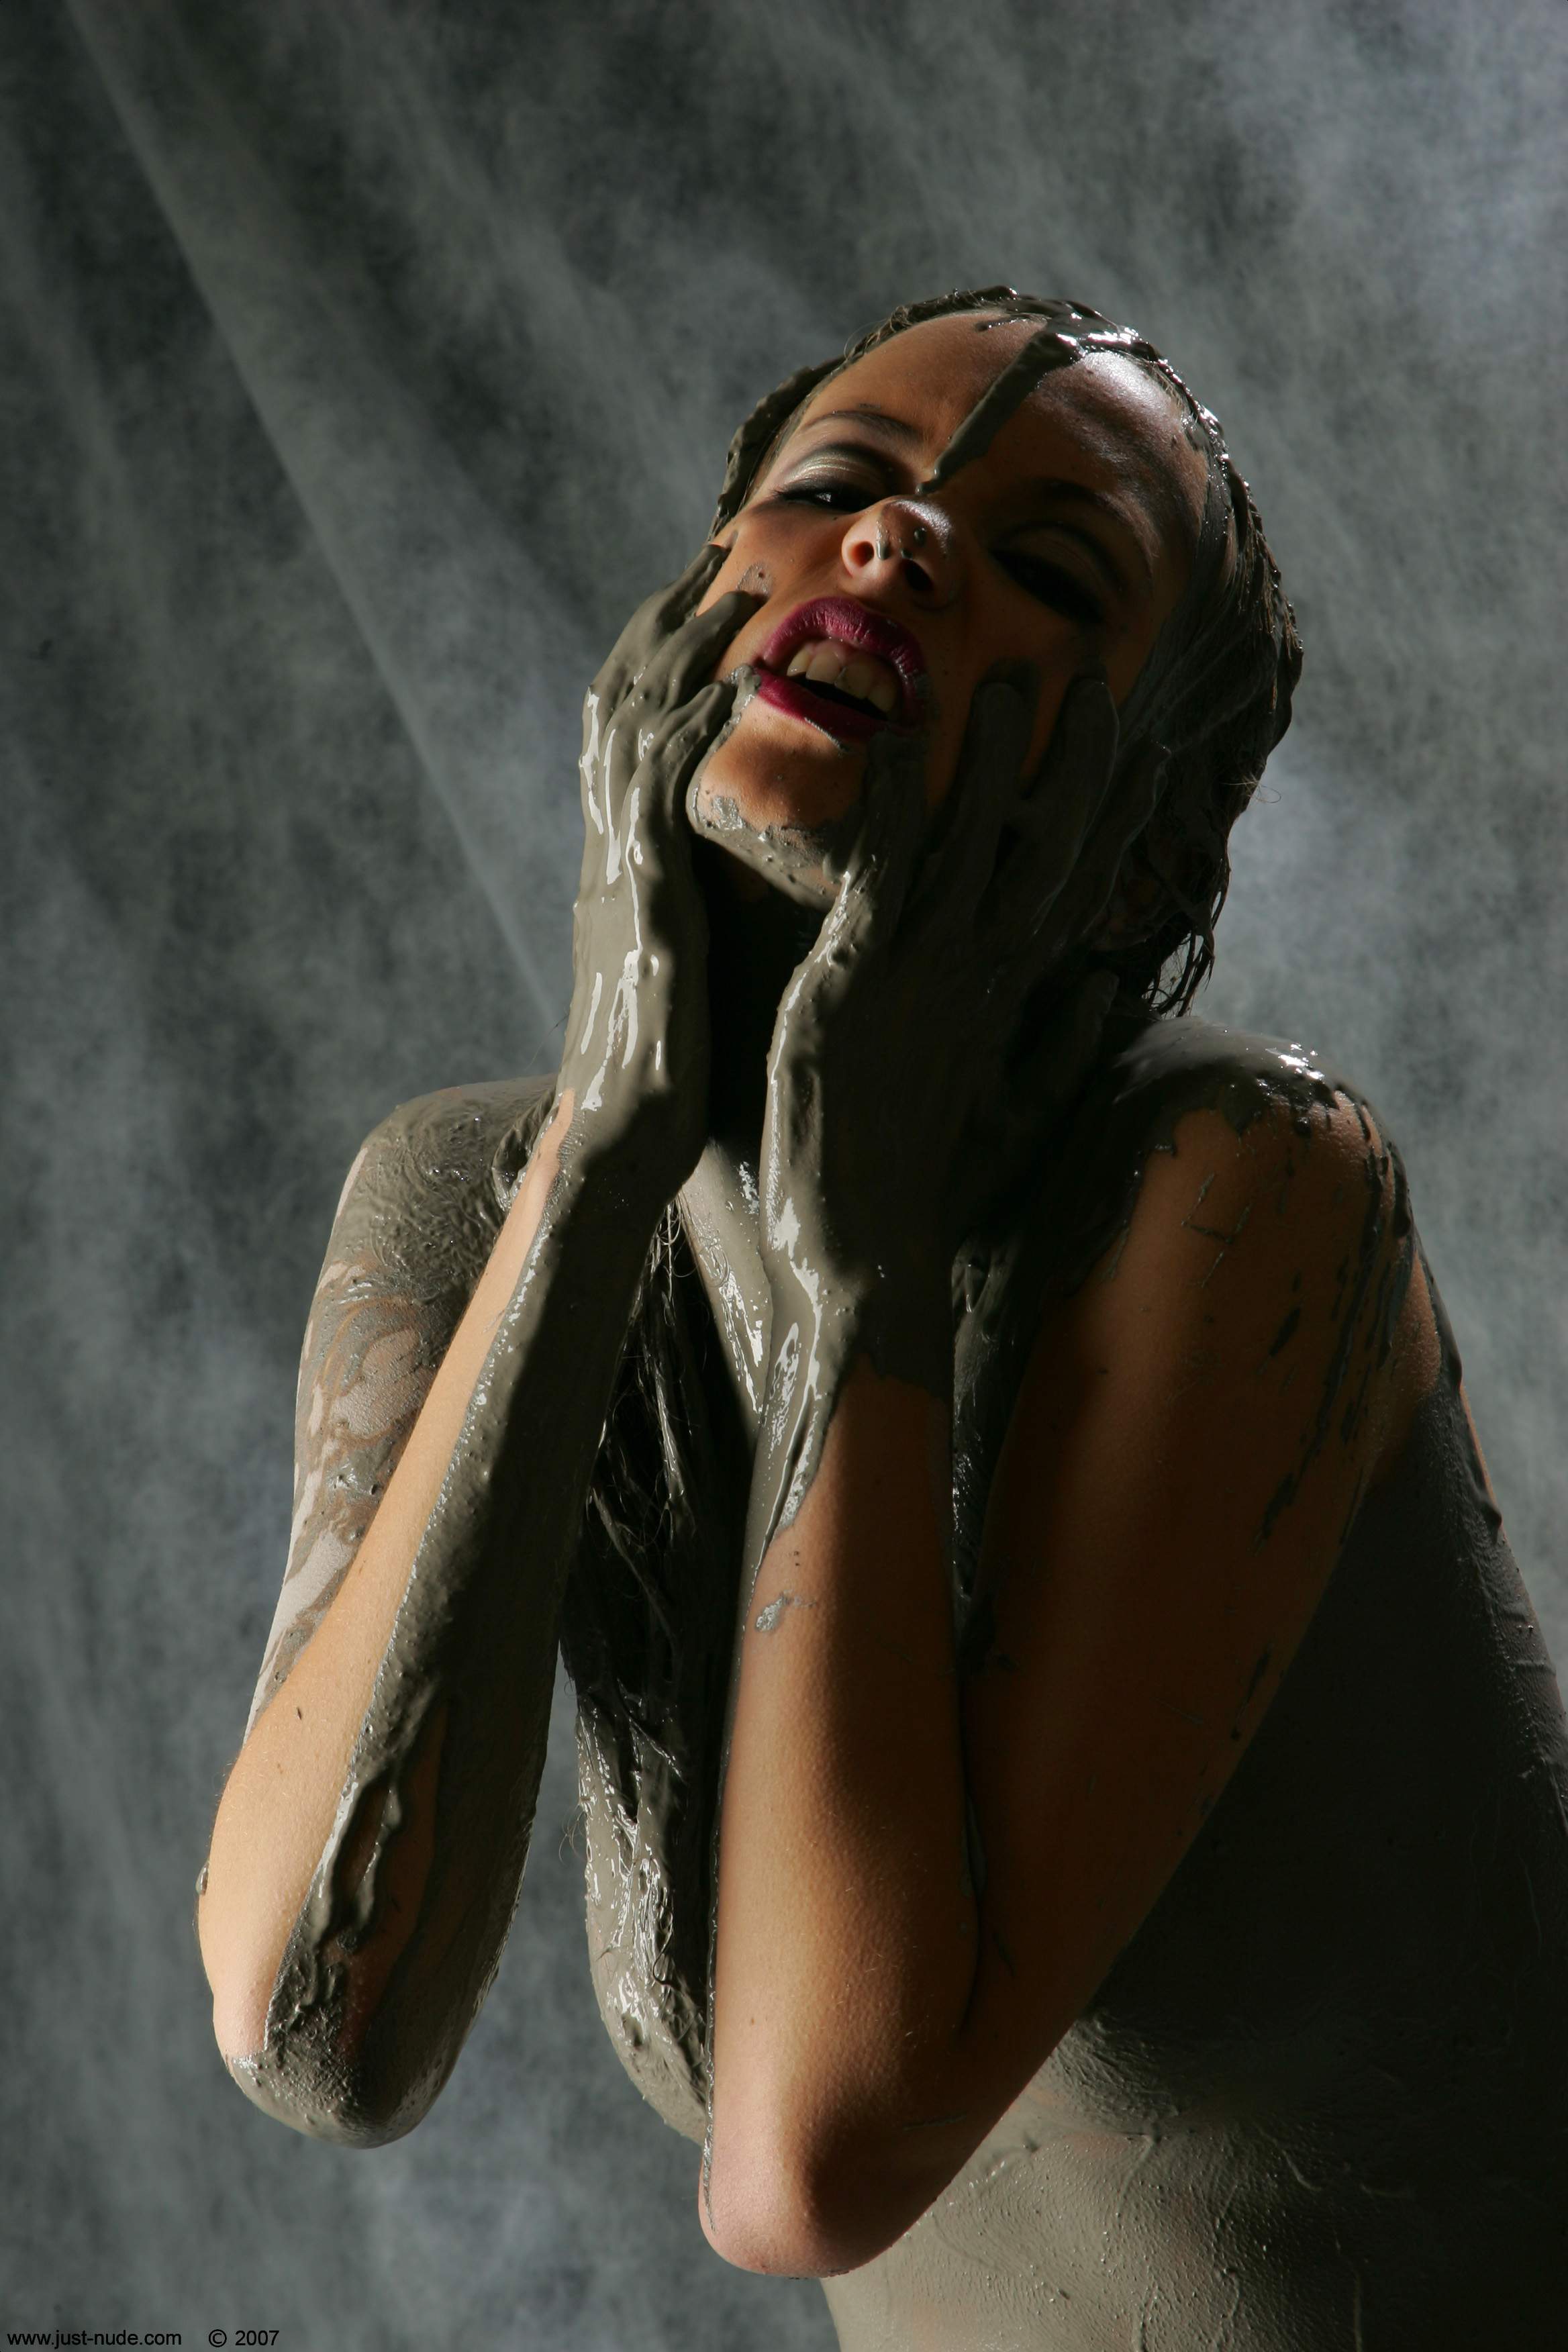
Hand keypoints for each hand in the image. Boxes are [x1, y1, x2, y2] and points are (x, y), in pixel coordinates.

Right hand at [556, 546, 760, 1204]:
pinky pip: (659, 804)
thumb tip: (711, 868)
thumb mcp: (675, 964)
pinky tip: (730, 687)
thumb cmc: (663, 1071)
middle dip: (670, 618)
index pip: (635, 729)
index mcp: (626, 861)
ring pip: (637, 731)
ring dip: (687, 648)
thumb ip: (687, 902)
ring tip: (741, 579)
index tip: (711, 588)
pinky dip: (688, 738)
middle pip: (624, 702)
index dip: (666, 654)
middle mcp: (611, 853)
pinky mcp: (643, 914)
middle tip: (723, 543)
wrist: (618, 1149)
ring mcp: (621, 876)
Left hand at [759, 669, 1164, 1384]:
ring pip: (973, 846)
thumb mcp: (1011, 1117)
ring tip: (1007, 679)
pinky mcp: (856, 985)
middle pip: (1049, 852)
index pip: (1077, 888)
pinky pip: (883, 877)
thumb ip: (1063, 1049)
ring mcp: (923, 978)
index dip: (1112, 815)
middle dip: (1076, 767)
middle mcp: (980, 978)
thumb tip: (1112, 988)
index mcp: (1012, 1002)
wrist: (863, 1253)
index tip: (1139, 746)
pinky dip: (895, 810)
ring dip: (993, 761)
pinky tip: (899, 747)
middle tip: (1092, 681)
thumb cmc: (928, 1187)